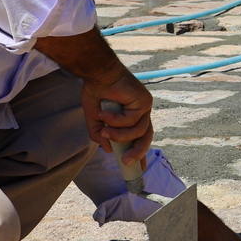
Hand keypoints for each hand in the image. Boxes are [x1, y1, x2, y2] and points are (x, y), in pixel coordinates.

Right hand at [36, 30, 154, 164]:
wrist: (98, 73)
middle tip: (125, 162)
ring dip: (118, 135)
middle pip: (146, 137)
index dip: (140, 152)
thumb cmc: (97, 90)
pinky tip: (105, 112)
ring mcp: (144, 106)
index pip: (141, 137)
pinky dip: (116, 120)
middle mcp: (141, 111)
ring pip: (138, 132)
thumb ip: (100, 134)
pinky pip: (131, 121)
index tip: (139, 168)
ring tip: (104, 130)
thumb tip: (107, 150)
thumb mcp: (95, 118)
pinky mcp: (144, 101)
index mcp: (133, 115)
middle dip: (137, 152)